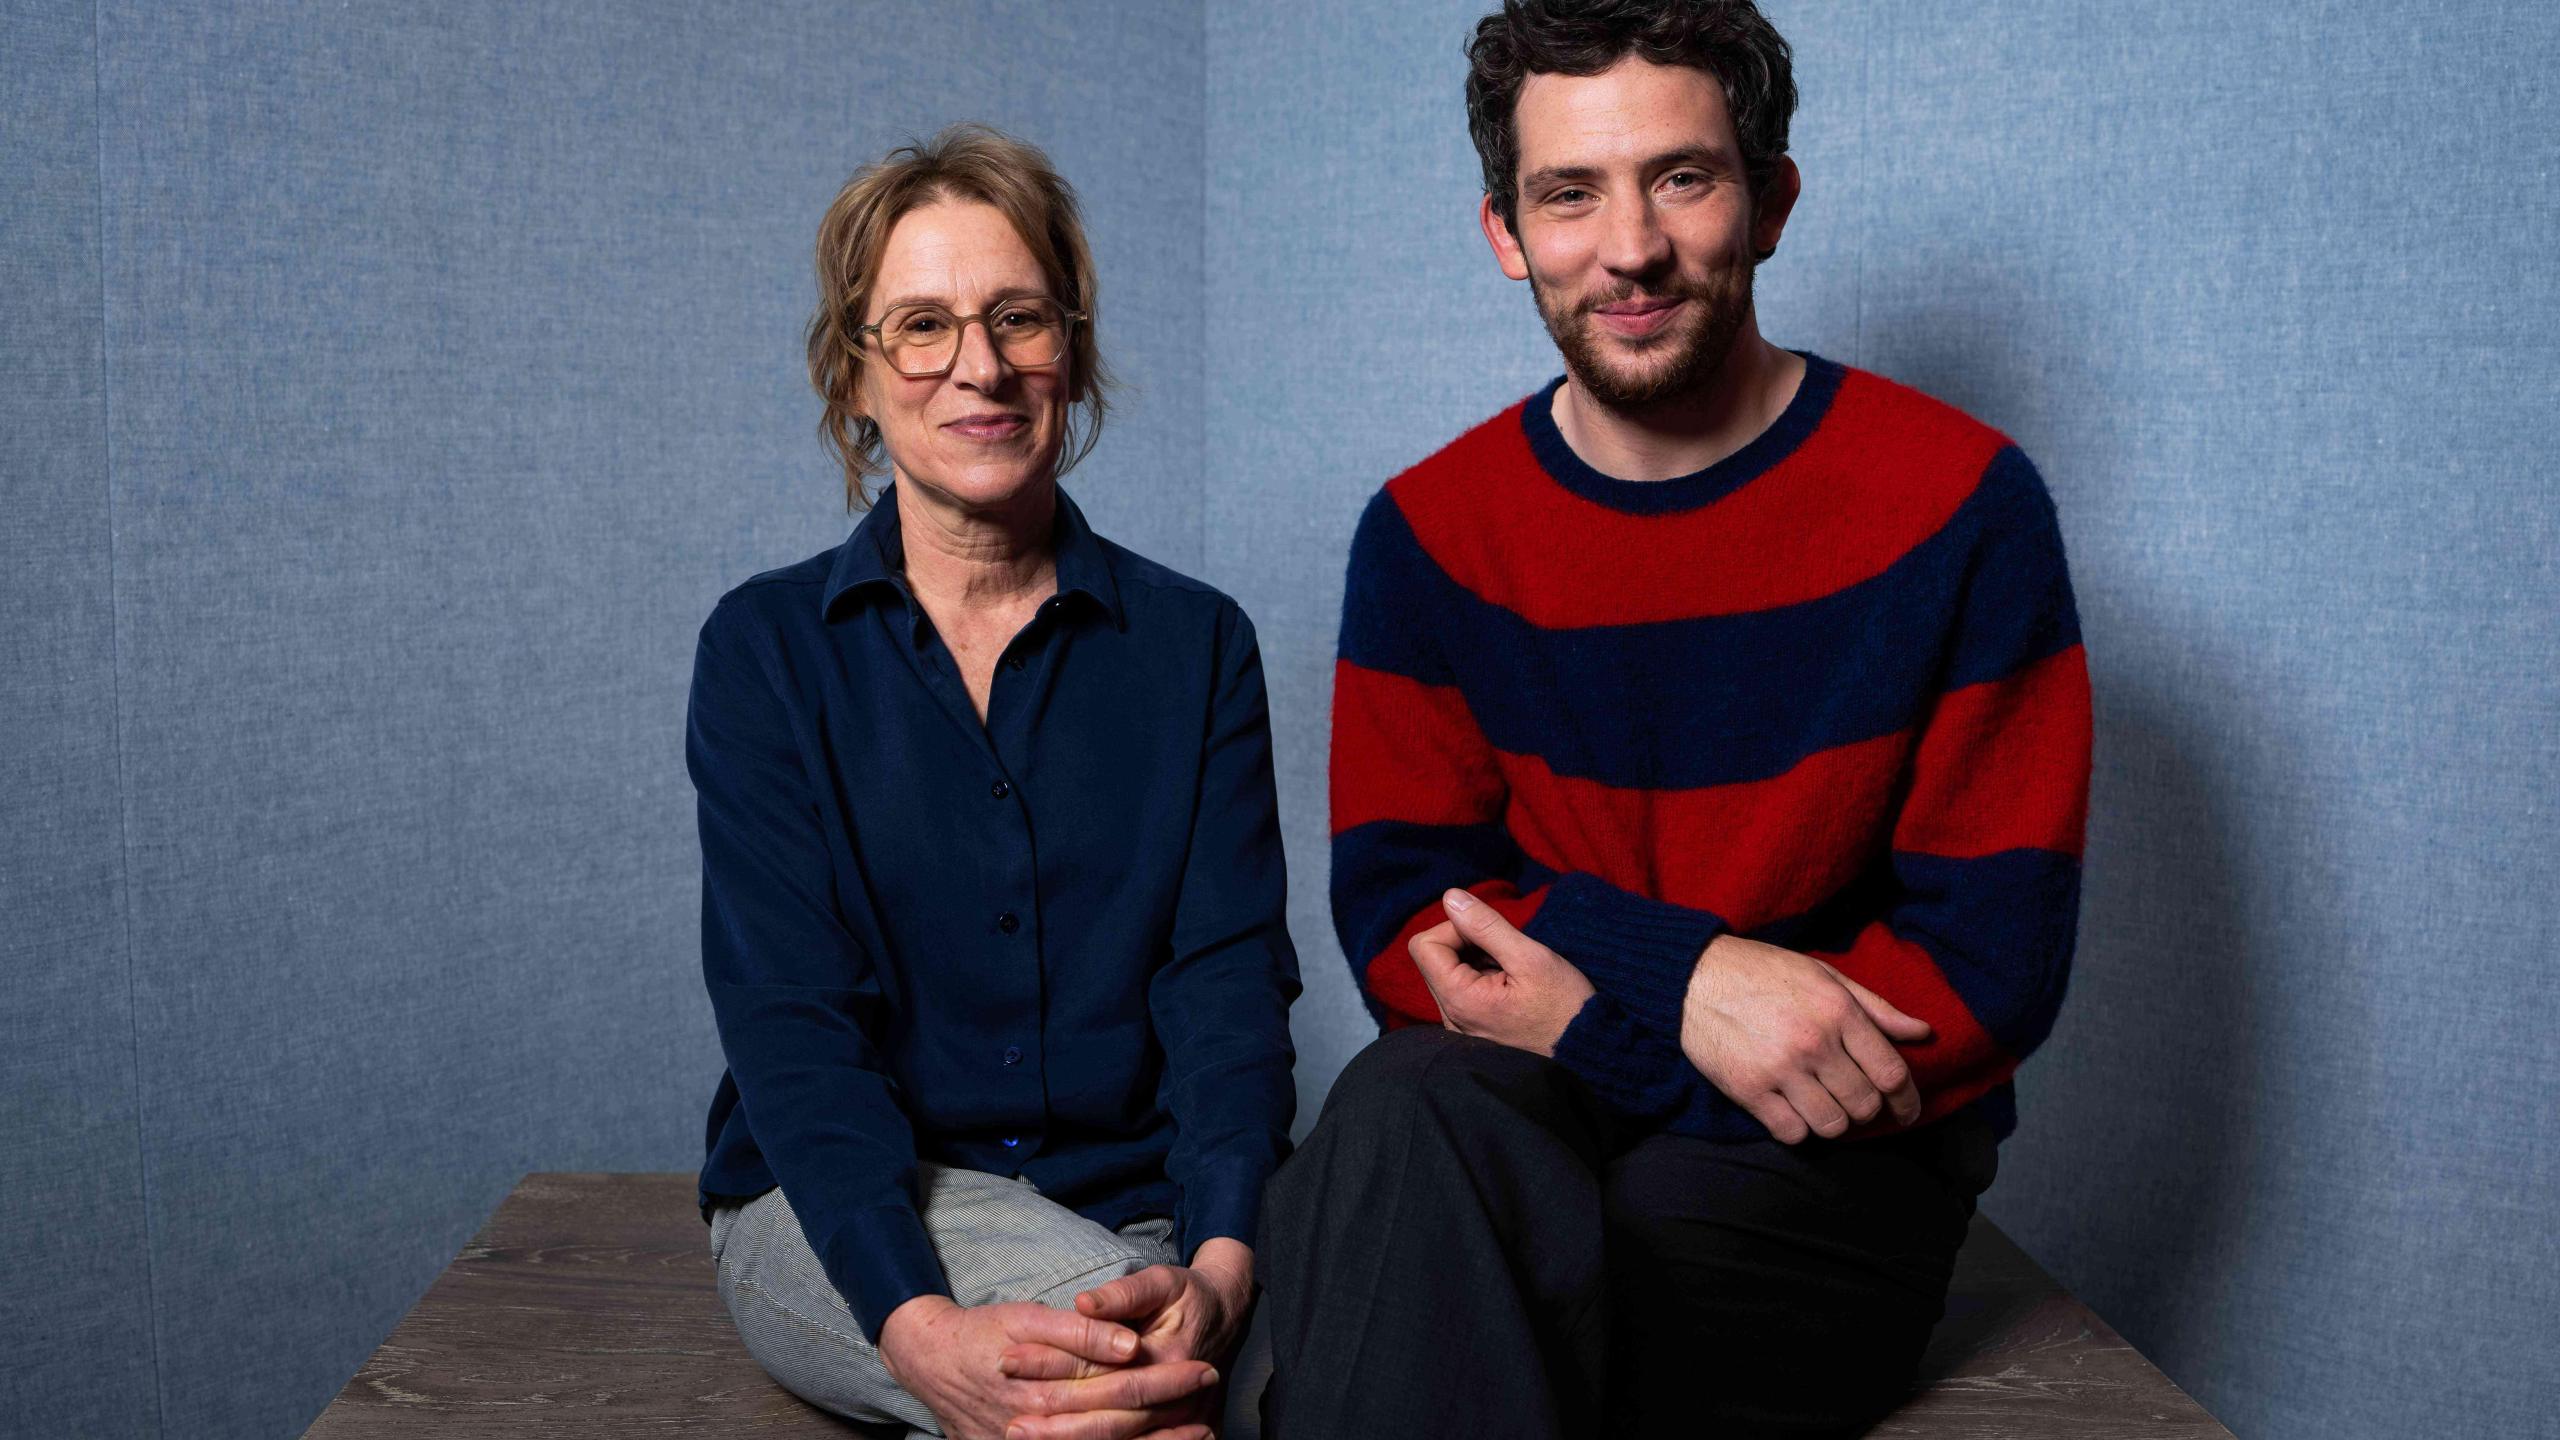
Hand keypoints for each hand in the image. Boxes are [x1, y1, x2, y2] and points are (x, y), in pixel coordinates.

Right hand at [876, 1293, 1217, 1439]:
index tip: (1204, 1369)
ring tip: (1200, 1434)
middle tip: (1211, 1401)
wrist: (930, 1361)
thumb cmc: (983, 1333)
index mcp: (1048, 1391)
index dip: (1166, 1381)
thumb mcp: (1028, 1318)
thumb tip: (1128, 1344)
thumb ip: (1080, 1331)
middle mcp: (1042, 1428)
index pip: (1122, 1389)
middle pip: (1120, 1428)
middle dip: (1170, 1417)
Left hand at [1001, 1240, 1253, 1437]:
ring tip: (1023, 1436)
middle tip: (1011, 1423)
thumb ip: (1123, 1293)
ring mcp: (1178, 1420)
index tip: (1009, 1362)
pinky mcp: (1174, 1430)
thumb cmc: (1188, 1295)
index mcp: (1168, 1357)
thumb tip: (1084, 1302)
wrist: (1227, 1315)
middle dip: (1056, 1423)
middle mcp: (1175, 1398)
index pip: (1102, 1371)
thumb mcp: (1161, 1282)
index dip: (1054, 1368)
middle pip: (1108, 1418)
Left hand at [1406, 888, 1595, 1056]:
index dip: (1455, 927)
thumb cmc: (1565, 1008)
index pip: (1424, 945)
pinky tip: (1514, 983)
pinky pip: (1465, 989)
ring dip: (1477, 958)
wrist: (1590, 1051)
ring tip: (1514, 969)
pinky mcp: (1476, 1027)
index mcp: (1459, 1001)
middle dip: (1468, 942)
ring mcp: (1462, 1025)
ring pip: (1450, 971)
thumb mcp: (1530, 958)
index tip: (1491, 933)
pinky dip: (1484, 975)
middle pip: (1434, 958)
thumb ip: (1486, 926)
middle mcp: (1451, 1018)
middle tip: (1508, 951)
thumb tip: (1451, 897)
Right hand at [1678, 934, 1932, 1142]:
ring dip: (1833, 1121)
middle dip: (1866, 1110)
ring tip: (1822, 1105)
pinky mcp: (1749, 1090)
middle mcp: (1814, 1043)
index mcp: (1838, 1011)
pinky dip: (1798, 1129)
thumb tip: (1922, 1033)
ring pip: (1832, 1125)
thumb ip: (1875, 1008)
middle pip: (1864, 1105)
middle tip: (1854, 1101)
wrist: (1694, 976)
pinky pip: (1792, 1133)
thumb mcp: (1824, 976)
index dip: (1907, 1100)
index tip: (1907, 1112)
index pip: (1890, 1072)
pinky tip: (1791, 1110)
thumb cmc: (1763, 972)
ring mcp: (1780, 1069)